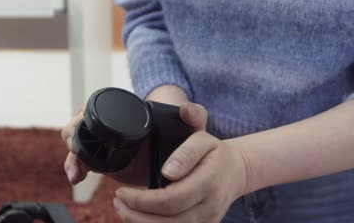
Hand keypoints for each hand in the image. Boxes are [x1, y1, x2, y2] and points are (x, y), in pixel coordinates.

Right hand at [60, 99, 206, 185]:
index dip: (83, 114)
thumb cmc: (182, 134)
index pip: (96, 105)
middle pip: (79, 124)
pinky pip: (83, 162)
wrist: (178, 153)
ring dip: (72, 156)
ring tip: (77, 172)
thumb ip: (194, 114)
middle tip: (75, 148)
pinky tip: (78, 178)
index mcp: (126, 110)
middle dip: (72, 135)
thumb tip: (187, 109)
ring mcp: (106, 144)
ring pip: (77, 145)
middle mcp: (112, 125)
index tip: (80, 124)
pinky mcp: (105, 162)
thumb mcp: (190, 124)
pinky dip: (76, 169)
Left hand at [112, 103, 247, 222]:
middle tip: (117, 201)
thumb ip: (186, 151)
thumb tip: (168, 170)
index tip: (122, 191)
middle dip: (135, 215)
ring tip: (123, 210)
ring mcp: (207, 222)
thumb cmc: (215, 153)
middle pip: (167, 222)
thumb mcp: (203, 140)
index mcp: (208, 183)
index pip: (170, 200)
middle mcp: (208, 208)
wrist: (236, 172)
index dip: (142, 201)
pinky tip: (139, 218)